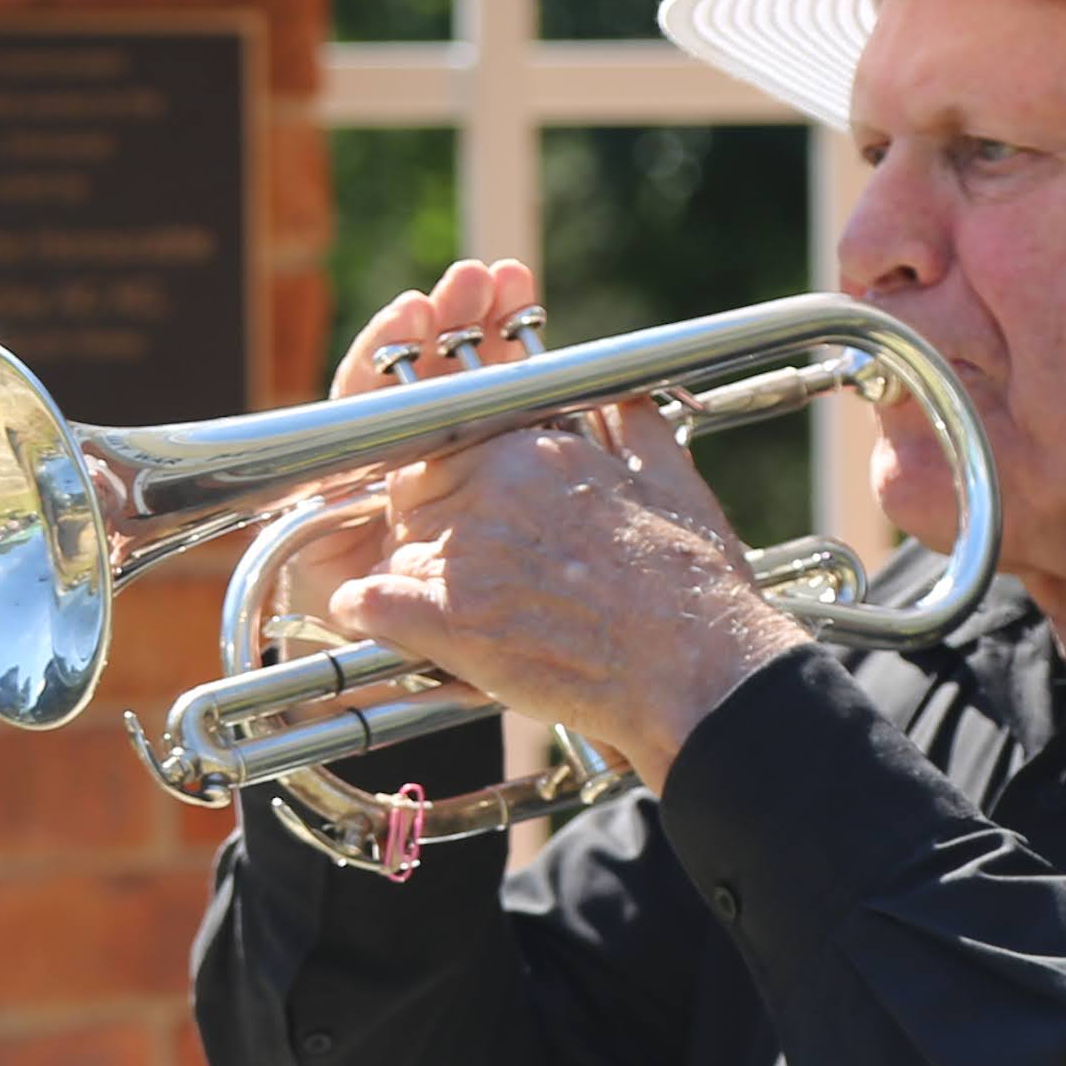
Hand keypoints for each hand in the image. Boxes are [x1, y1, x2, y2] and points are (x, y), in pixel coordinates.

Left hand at [312, 259, 811, 790]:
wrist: (699, 665)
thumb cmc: (693, 580)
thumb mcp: (673, 475)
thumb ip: (632, 425)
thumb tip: (621, 400)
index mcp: (536, 448)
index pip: (453, 435)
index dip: (457, 474)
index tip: (473, 503)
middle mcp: (491, 487)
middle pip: (412, 489)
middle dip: (426, 522)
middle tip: (467, 565)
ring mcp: (465, 553)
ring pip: (394, 547)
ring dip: (409, 575)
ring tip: (452, 610)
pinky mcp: (450, 620)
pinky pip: (366, 605)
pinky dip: (368, 616)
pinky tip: (387, 625)